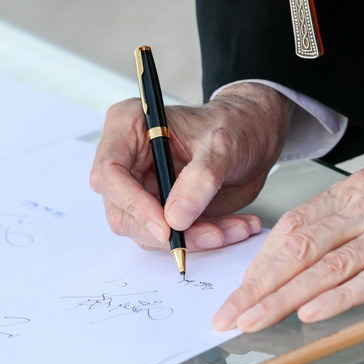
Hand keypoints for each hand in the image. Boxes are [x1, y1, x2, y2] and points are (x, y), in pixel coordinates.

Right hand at [89, 82, 292, 251]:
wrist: (252, 135)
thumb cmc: (232, 124)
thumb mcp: (222, 145)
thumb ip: (200, 179)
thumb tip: (175, 218)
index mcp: (128, 127)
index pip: (110, 173)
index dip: (133, 204)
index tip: (166, 227)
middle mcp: (127, 160)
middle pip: (124, 212)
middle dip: (168, 232)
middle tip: (212, 235)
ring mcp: (140, 188)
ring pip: (148, 232)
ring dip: (192, 239)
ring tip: (234, 229)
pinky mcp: (158, 210)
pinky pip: (171, 237)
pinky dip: (202, 239)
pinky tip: (234, 229)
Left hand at [211, 116, 363, 331]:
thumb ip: (347, 221)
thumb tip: (303, 256)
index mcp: (355, 191)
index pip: (292, 228)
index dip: (260, 263)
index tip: (237, 292)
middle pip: (300, 247)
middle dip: (259, 286)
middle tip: (231, 316)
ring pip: (329, 265)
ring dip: (285, 297)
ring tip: (256, 321)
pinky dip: (340, 297)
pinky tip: (313, 312)